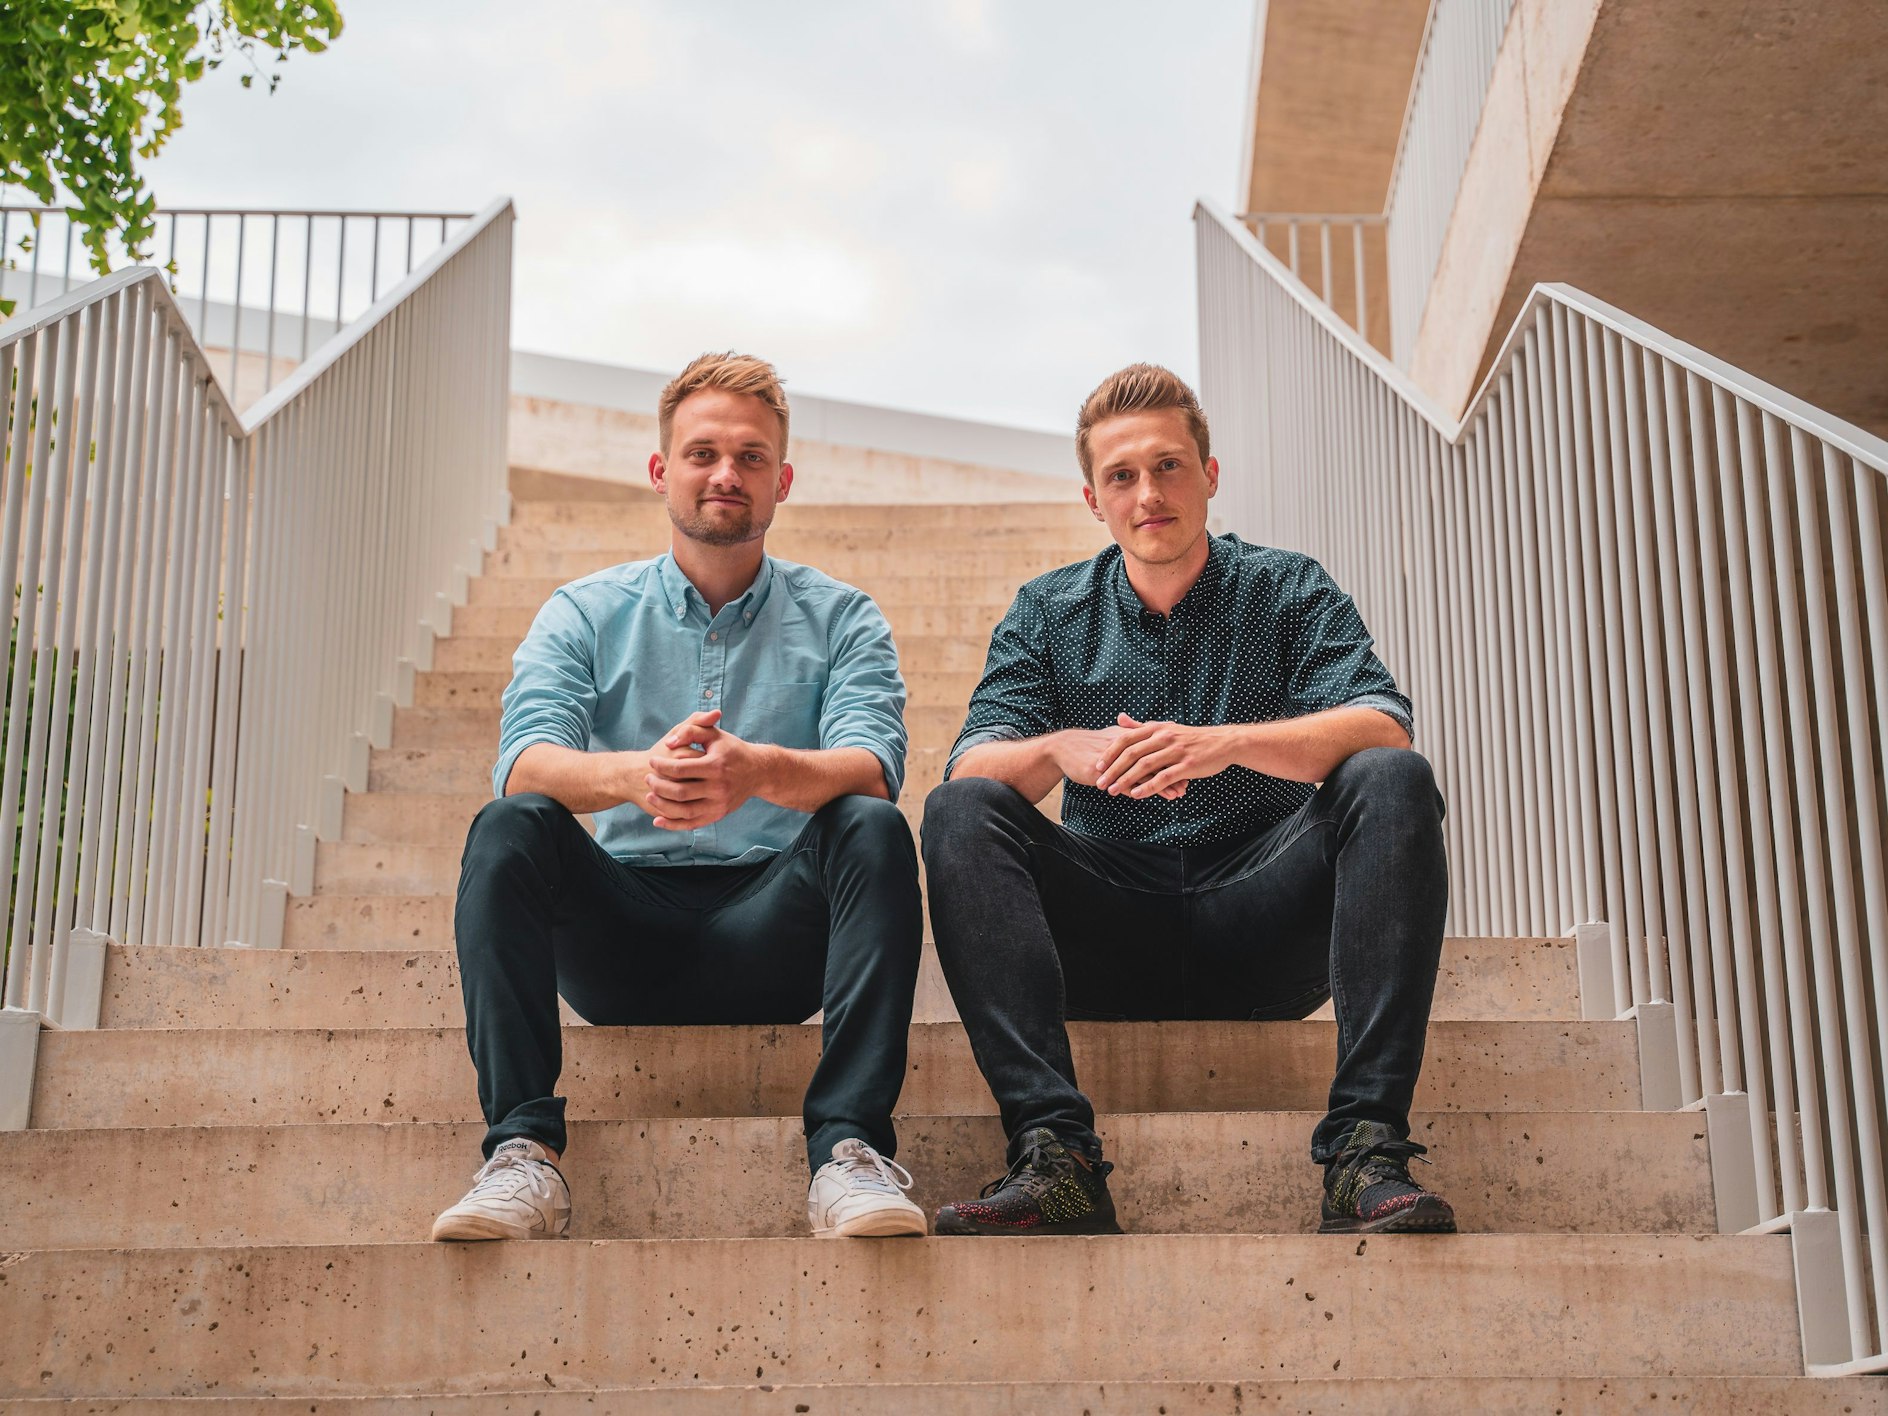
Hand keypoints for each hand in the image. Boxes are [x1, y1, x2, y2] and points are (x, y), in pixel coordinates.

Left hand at [642, 708, 763, 829]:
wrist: (758, 772)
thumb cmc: (732, 750)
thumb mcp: (714, 735)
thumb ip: (691, 730)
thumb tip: (669, 743)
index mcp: (716, 766)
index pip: (680, 769)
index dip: (661, 765)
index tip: (652, 761)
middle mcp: (718, 787)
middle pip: (679, 792)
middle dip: (658, 786)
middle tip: (648, 778)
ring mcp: (719, 804)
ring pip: (683, 811)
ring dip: (662, 805)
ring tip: (650, 796)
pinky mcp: (718, 815)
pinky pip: (692, 824)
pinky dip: (673, 825)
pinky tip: (658, 820)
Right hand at [1055, 725, 1186, 799]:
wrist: (1063, 748)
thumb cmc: (1090, 745)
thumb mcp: (1113, 737)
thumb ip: (1132, 736)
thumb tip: (1149, 736)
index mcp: (1128, 737)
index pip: (1156, 747)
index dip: (1172, 757)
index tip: (1188, 767)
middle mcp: (1124, 746)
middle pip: (1154, 759)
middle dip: (1172, 772)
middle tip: (1187, 784)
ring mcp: (1114, 760)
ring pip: (1143, 772)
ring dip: (1161, 784)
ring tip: (1177, 794)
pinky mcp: (1103, 772)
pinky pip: (1125, 783)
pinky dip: (1140, 791)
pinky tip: (1152, 799)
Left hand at [1094, 714, 1228, 798]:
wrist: (1222, 743)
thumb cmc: (1190, 737)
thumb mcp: (1164, 727)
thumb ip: (1141, 726)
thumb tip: (1119, 718)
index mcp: (1156, 728)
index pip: (1126, 739)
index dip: (1110, 753)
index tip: (1097, 766)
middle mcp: (1163, 737)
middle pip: (1131, 753)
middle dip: (1113, 769)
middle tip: (1100, 783)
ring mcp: (1175, 751)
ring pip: (1145, 766)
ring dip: (1126, 780)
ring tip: (1113, 791)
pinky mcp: (1187, 765)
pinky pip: (1163, 777)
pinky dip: (1148, 787)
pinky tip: (1136, 795)